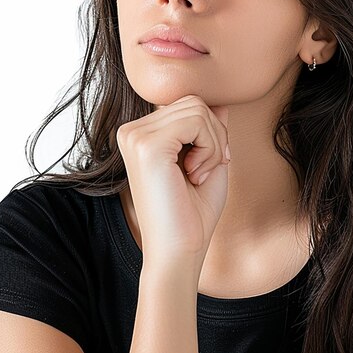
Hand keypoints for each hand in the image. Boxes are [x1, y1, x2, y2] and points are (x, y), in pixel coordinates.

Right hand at [116, 95, 229, 262]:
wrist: (179, 253)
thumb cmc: (192, 213)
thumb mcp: (208, 160)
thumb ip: (210, 128)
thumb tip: (220, 100)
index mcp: (141, 134)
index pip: (188, 104)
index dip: (211, 129)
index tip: (213, 161)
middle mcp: (132, 130)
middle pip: (194, 102)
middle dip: (215, 135)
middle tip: (206, 170)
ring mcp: (136, 136)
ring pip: (198, 109)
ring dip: (213, 144)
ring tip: (198, 174)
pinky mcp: (147, 145)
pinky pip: (197, 121)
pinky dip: (210, 148)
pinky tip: (195, 174)